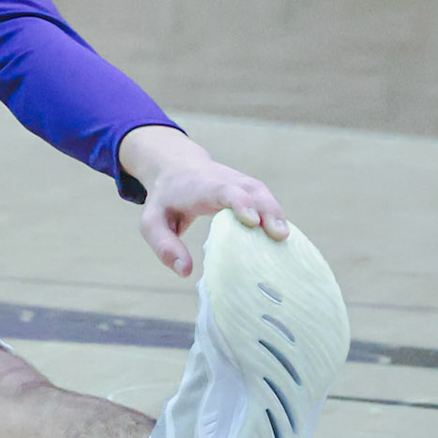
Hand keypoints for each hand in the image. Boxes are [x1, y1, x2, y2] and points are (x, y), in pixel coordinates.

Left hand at [117, 125, 288, 276]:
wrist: (177, 166)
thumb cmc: (165, 200)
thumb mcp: (152, 221)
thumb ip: (164, 245)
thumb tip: (184, 271)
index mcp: (200, 186)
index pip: (222, 190)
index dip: (239, 202)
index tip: (251, 221)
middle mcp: (225, 180)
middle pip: (250, 189)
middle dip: (266, 209)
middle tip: (279, 235)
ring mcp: (240, 183)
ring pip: (263, 193)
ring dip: (276, 214)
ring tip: (285, 240)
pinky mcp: (250, 189)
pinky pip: (267, 201)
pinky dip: (277, 217)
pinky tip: (283, 240)